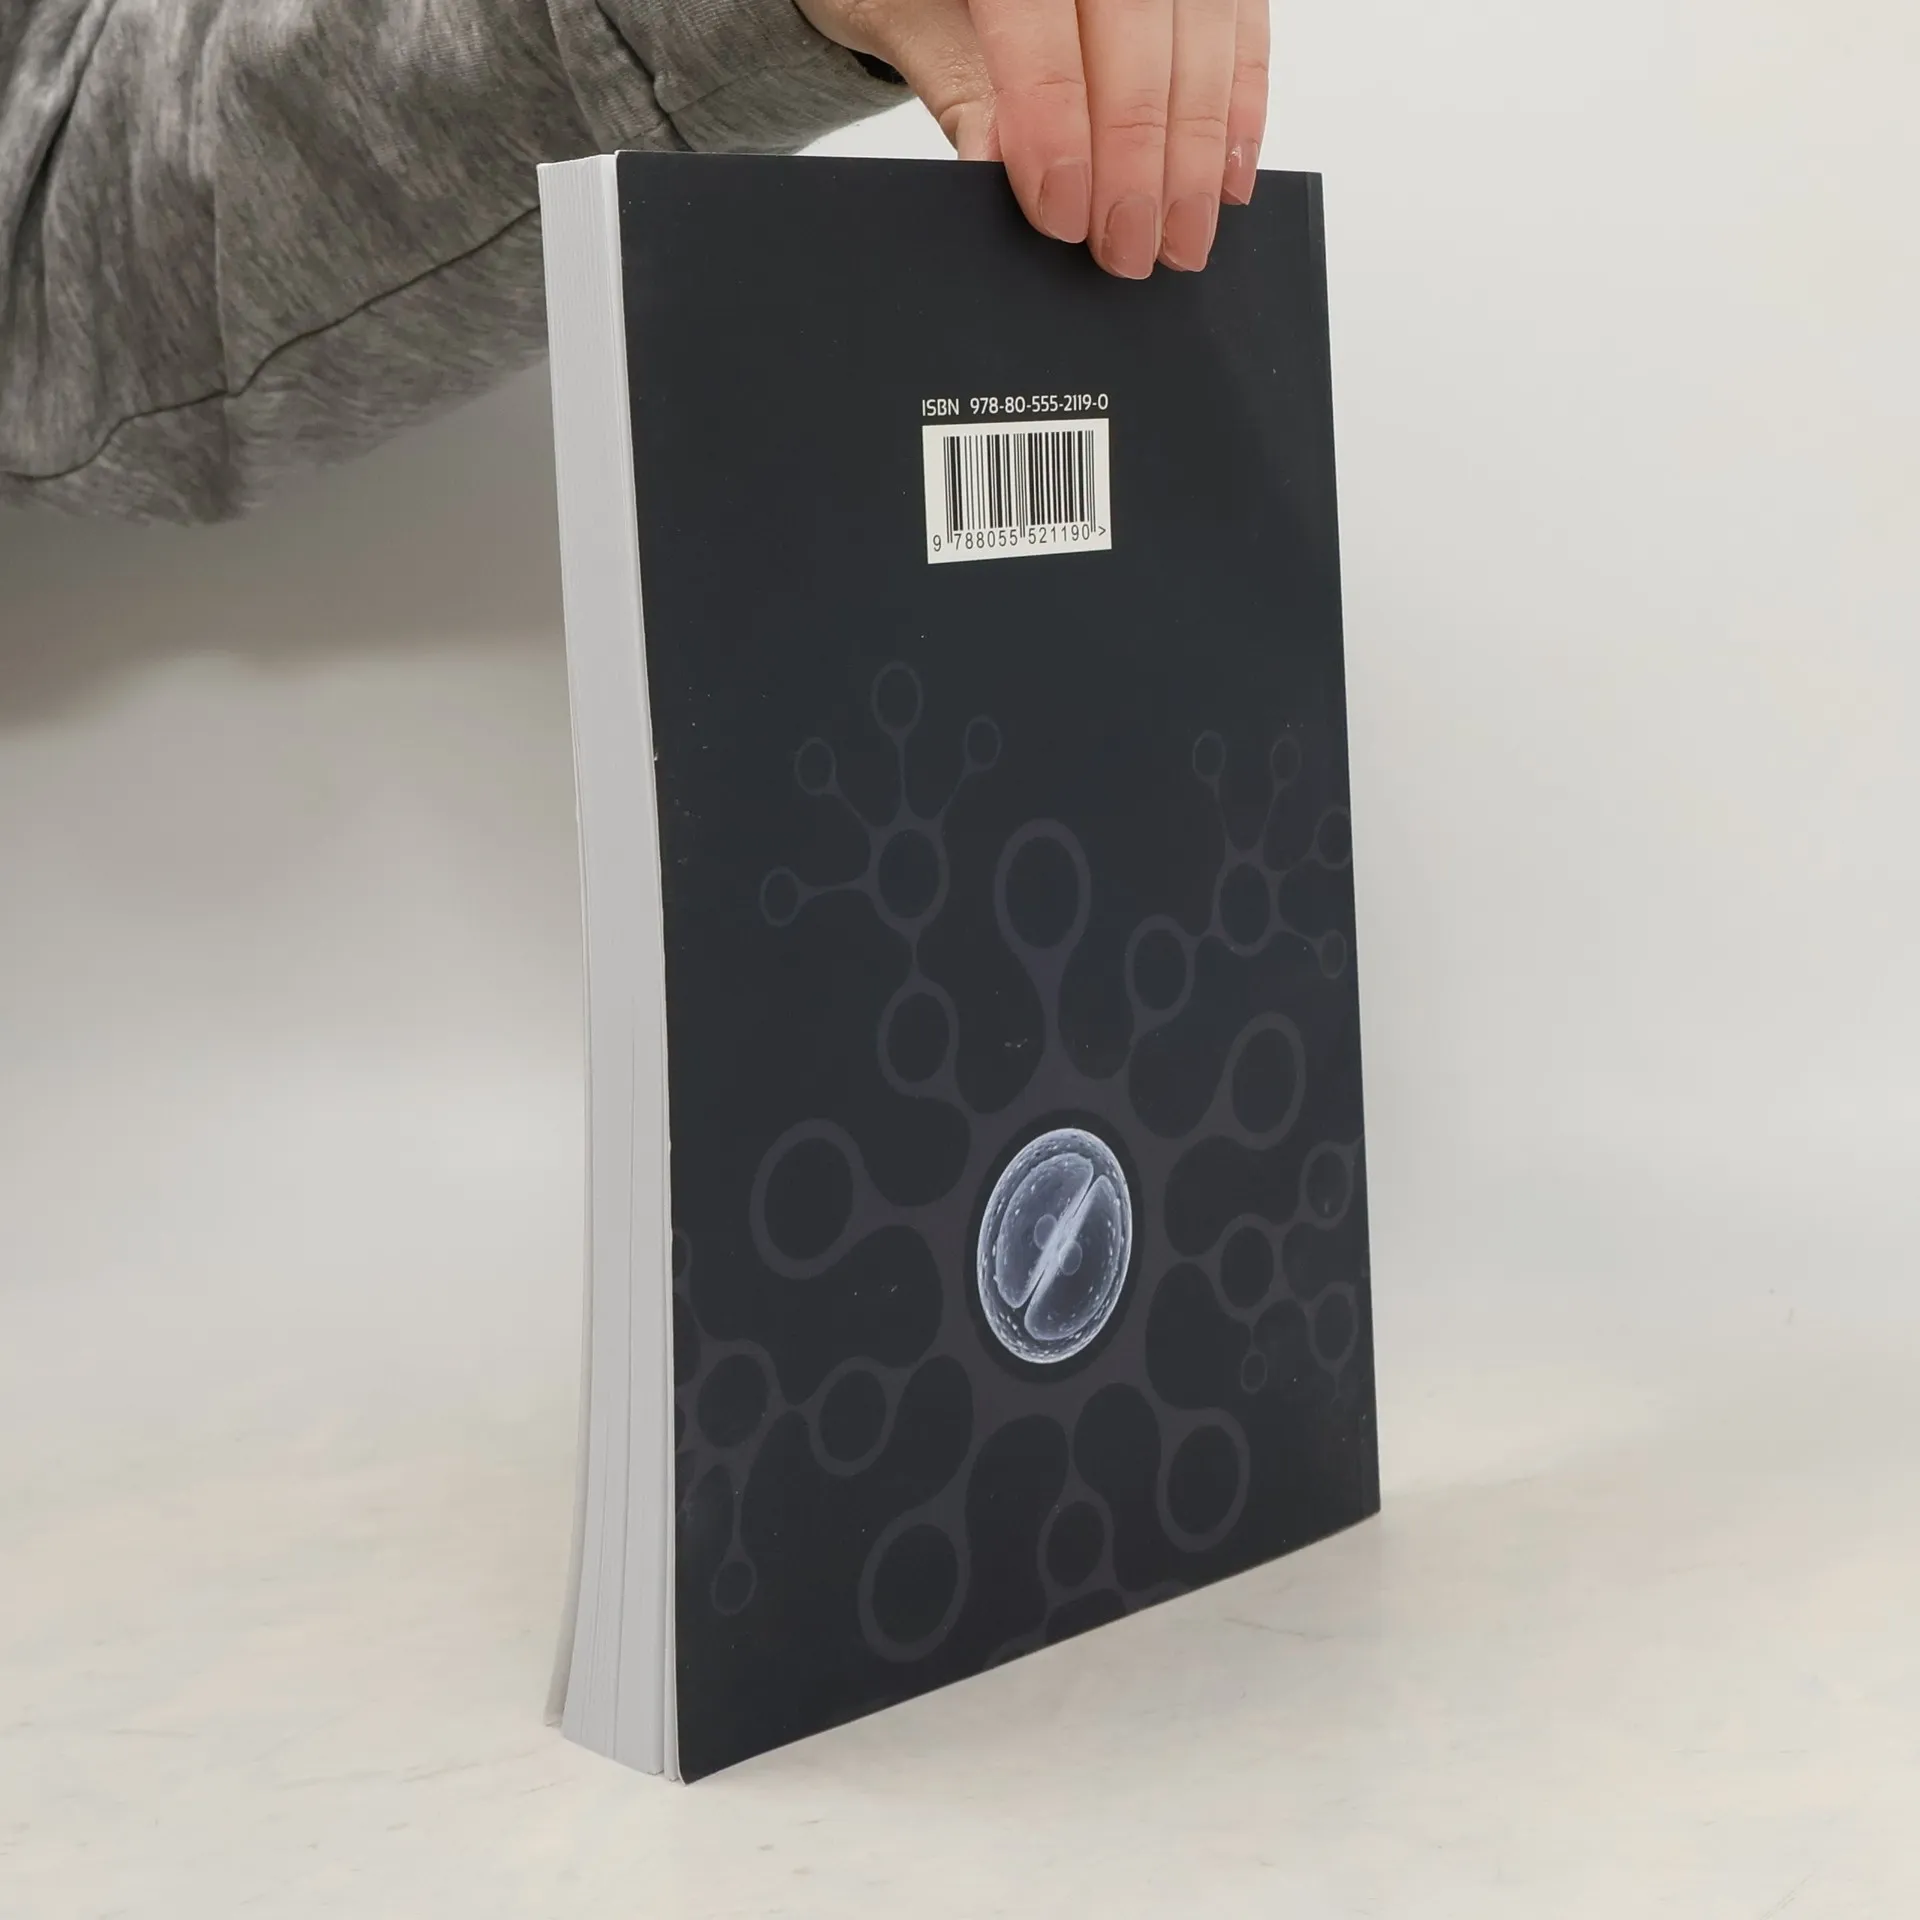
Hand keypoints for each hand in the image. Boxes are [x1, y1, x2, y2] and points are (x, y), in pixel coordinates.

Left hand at [795, 0, 1267, 276]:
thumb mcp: (908, 21)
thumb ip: (958, 86)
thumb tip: (993, 167)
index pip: (1043, 22)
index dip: (1056, 126)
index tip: (1062, 217)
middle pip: (1138, 32)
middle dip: (1137, 159)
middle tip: (1126, 249)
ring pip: (1204, 34)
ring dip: (1199, 152)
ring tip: (1181, 238)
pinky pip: (1242, 29)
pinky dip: (1241, 109)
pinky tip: (1226, 181)